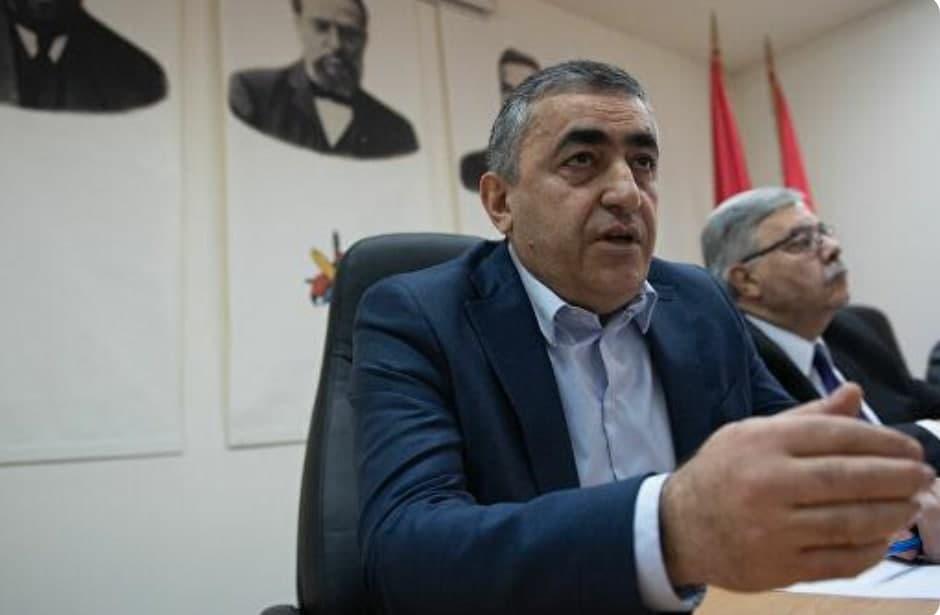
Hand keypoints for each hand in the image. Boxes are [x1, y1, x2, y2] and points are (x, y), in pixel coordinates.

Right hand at [661, 383, 935, 590]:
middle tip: (925, 476)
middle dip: (896, 478)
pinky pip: (838, 561)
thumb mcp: (752, 434)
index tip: (911, 448)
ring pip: (848, 523)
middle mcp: (766, 484)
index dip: (881, 442)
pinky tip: (884, 537)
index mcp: (761, 443)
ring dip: (891, 514)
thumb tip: (855, 392)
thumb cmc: (723, 473)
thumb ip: (806, 417)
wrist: (677, 526)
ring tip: (912, 505)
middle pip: (847, 480)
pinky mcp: (777, 567)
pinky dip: (869, 550)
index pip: (834, 437)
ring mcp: (772, 529)